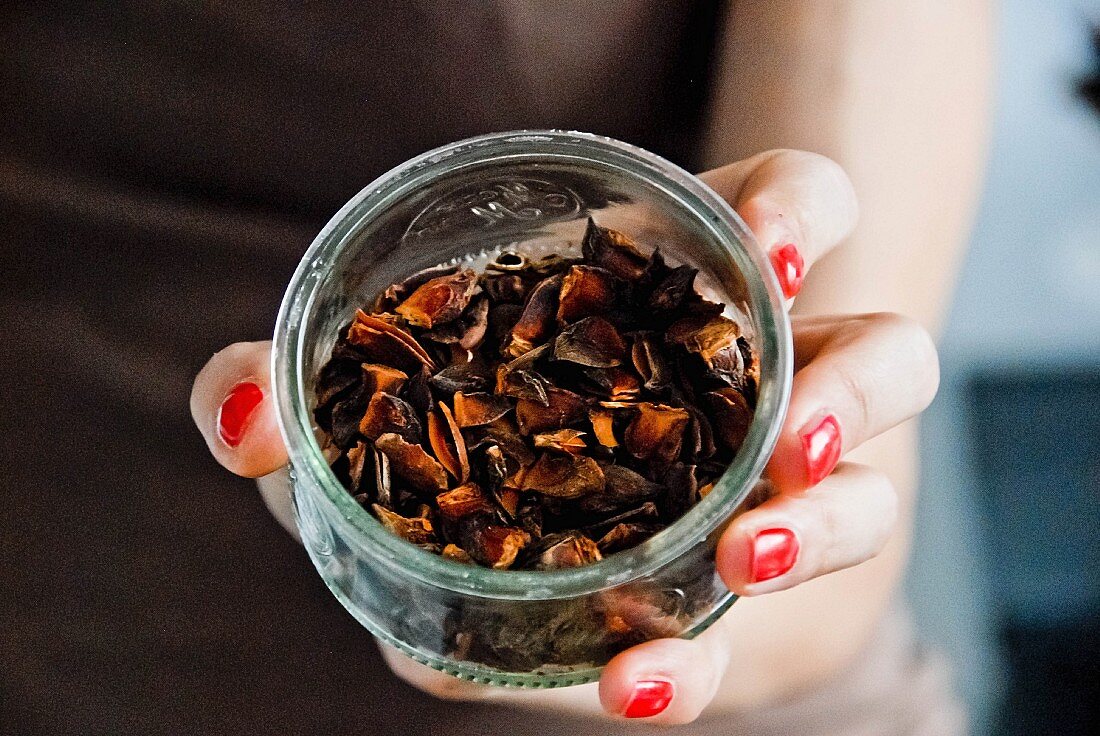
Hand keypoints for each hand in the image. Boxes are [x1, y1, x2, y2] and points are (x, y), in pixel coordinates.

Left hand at [190, 150, 937, 723]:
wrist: (563, 535)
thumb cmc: (480, 421)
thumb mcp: (395, 377)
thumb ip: (297, 384)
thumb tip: (241, 421)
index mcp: (699, 283)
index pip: (802, 207)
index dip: (802, 216)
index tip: (765, 252)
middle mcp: (766, 381)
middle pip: (884, 354)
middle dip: (853, 392)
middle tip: (789, 438)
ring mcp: (773, 493)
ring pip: (868, 496)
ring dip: (819, 532)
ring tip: (740, 559)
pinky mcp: (728, 603)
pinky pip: (757, 637)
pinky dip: (702, 658)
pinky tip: (636, 677)